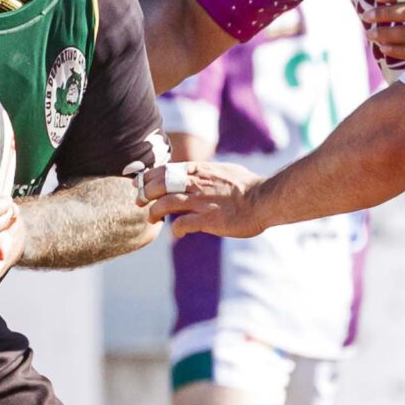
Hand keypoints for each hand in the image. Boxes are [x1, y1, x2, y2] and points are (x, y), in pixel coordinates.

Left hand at [138, 160, 265, 237]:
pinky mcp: (207, 219)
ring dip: (154, 212)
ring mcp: (200, 201)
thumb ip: (206, 173)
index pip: (165, 170)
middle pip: (159, 185)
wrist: (264, 199)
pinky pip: (182, 225)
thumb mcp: (224, 170)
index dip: (149, 178)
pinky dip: (176, 230)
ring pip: (165, 204)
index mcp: (199, 171)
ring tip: (151, 218)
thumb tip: (197, 174)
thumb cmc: (248, 186)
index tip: (141, 185)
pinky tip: (177, 233)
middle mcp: (196, 184)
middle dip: (144, 194)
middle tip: (139, 202)